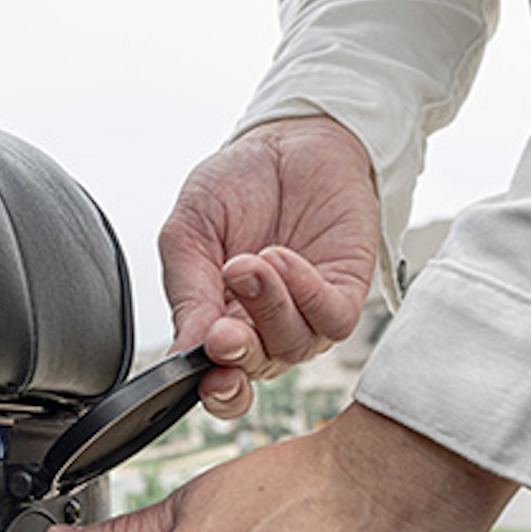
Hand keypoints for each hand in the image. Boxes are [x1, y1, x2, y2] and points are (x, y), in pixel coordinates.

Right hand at [160, 116, 379, 416]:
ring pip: (293, 345)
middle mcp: (266, 328)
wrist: (288, 139)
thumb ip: (187, 292)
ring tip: (249, 262)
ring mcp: (308, 313)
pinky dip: (305, 294)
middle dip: (238, 354)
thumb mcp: (189, 232)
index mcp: (221, 323)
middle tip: (223, 331)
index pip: (221, 383)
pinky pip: (332, 319)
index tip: (205, 376)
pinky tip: (281, 259)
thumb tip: (184, 349)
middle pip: (256, 370)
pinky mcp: (346, 290)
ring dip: (267, 308)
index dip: (217, 392)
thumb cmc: (237, 185)